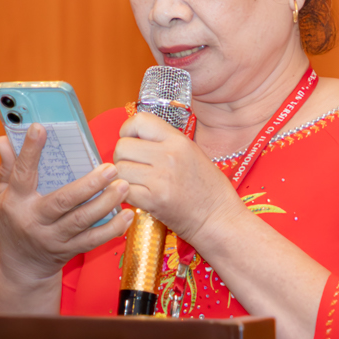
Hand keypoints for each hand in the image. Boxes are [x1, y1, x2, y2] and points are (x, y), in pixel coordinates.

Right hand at [0, 125, 131, 307]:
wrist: (22, 269)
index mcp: (15, 202)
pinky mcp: (69, 250)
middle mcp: (34, 220)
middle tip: (111, 168)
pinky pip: (93, 240)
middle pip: (63, 200)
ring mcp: (53, 237)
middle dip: (89, 184)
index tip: (40, 128)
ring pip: (82, 220)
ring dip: (105, 203)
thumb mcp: (1, 197)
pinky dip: (112, 229)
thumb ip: (7, 168)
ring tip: (123, 187)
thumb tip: (2, 140)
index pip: (22, 173)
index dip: (30, 151)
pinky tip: (127, 216)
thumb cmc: (12, 224)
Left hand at [112, 110, 242, 245]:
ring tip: (136, 183)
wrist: (219, 218)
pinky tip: (137, 197)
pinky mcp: (153, 200)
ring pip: (119, 169)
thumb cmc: (208, 189)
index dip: (128, 131)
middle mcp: (168, 155)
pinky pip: (123, 190)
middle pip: (122, 146)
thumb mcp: (192, 153)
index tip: (131, 141)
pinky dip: (125, 195)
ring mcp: (160, 178)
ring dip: (122, 177)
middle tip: (133, 168)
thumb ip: (165, 142)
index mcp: (178, 141)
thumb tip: (136, 137)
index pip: (139, 120)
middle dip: (122, 158)